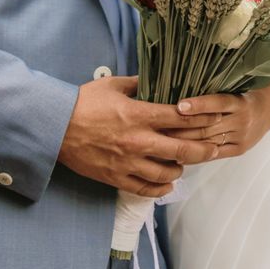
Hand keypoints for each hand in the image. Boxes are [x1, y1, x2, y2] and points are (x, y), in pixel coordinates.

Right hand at [59, 76, 221, 197]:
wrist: (54, 126)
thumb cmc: (82, 103)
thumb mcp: (112, 85)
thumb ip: (138, 83)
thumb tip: (155, 79)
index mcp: (139, 114)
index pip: (181, 118)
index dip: (203, 118)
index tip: (216, 118)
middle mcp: (138, 140)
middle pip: (182, 149)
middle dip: (204, 149)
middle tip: (215, 148)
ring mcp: (127, 162)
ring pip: (167, 172)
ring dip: (181, 168)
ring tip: (185, 163)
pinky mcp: (115, 177)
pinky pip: (145, 189)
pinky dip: (160, 189)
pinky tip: (168, 184)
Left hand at [167, 84, 269, 159]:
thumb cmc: (248, 91)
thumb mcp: (235, 86)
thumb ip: (213, 93)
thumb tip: (181, 96)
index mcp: (240, 101)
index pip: (217, 103)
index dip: (198, 105)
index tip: (179, 106)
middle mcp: (241, 120)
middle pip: (207, 126)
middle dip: (182, 128)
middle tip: (158, 127)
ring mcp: (241, 137)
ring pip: (208, 141)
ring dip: (184, 142)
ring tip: (162, 142)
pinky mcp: (240, 149)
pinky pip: (214, 154)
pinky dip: (196, 155)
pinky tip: (179, 155)